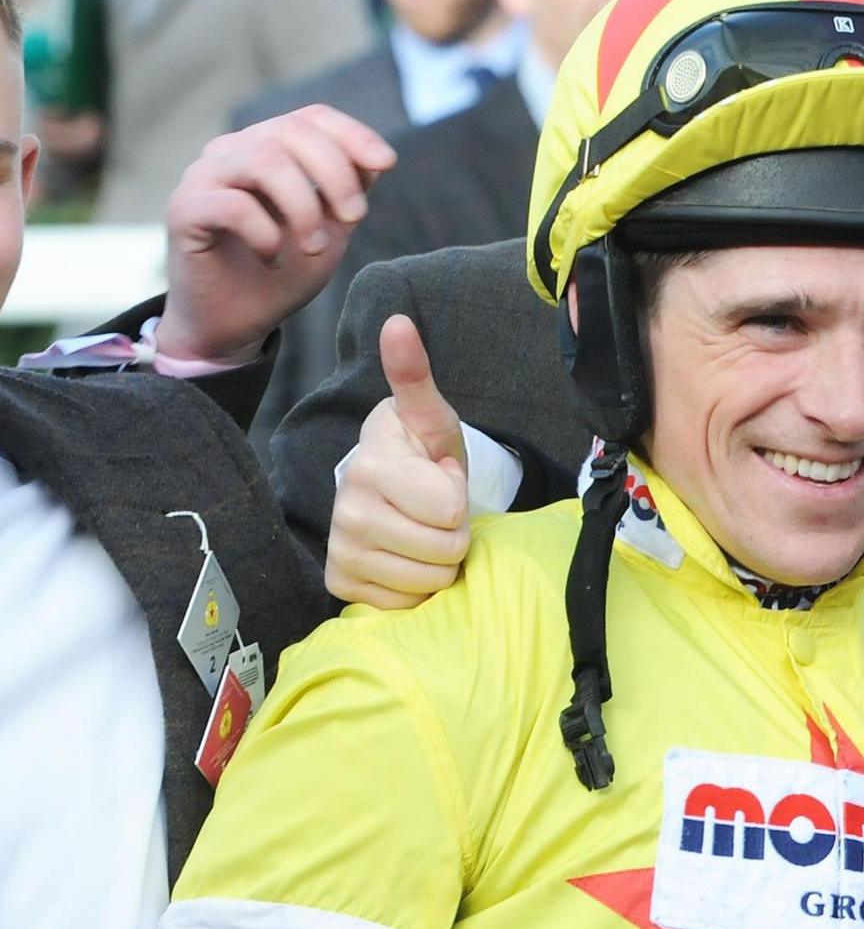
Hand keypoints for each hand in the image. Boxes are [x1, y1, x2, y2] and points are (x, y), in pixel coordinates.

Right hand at [150, 105, 396, 368]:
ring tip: (314, 247)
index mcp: (267, 148)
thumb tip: (378, 158)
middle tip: (354, 218)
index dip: (352, 133)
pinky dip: (265, 232)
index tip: (386, 163)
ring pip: (263, 160)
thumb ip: (349, 191)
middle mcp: (232, 153)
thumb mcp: (330, 228)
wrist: (234, 323)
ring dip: (304, 206)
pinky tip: (273, 257)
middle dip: (335, 174)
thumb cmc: (282, 272)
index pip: (310, 118)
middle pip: (290, 132)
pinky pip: (232, 204)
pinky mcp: (184, 210)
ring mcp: (203, 177)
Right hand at [326, 318, 472, 610]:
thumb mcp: (429, 418)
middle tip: (434, 510)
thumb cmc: (419, 454)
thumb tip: (399, 324)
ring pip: (431, 581)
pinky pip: (406, 604)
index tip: (440, 479)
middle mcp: (346, 509)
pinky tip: (403, 558)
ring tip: (421, 531)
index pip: (450, 509)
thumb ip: (415, 376)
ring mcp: (340, 549)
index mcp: (370, 465)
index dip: (458, 496)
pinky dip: (416, 587)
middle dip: (454, 532)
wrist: (388, 490)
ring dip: (438, 561)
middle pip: (445, 550)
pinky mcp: (341, 582)